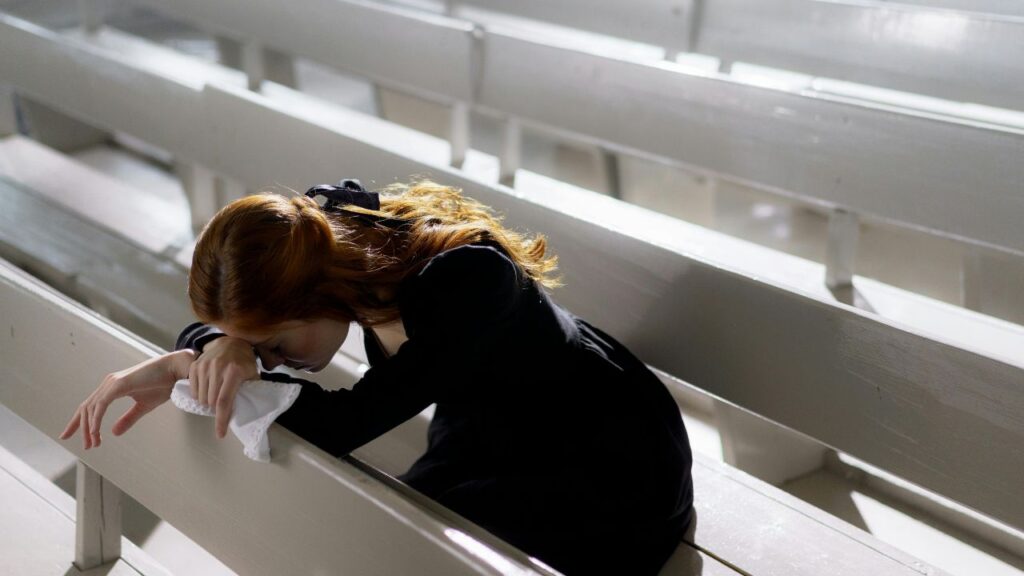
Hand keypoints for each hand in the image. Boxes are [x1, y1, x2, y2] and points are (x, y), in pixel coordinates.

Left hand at [60, 349, 194, 449]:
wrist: (175, 370)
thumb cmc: (163, 385)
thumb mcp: (143, 407)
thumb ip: (128, 419)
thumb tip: (113, 433)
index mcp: (113, 388)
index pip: (89, 406)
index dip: (77, 422)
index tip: (68, 435)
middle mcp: (109, 384)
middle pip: (86, 408)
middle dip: (81, 428)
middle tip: (86, 447)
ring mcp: (112, 383)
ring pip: (91, 408)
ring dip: (89, 428)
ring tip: (92, 444)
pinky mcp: (118, 384)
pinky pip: (101, 405)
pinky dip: (96, 420)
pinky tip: (96, 432)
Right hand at [187, 336, 259, 438]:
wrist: (231, 342)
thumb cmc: (244, 362)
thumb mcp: (253, 375)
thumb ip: (251, 391)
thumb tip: (250, 411)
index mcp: (234, 372)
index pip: (224, 402)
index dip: (221, 420)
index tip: (220, 434)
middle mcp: (218, 368)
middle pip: (211, 402)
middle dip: (216, 409)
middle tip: (223, 406)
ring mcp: (205, 365)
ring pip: (202, 397)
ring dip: (208, 403)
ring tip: (216, 397)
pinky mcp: (196, 365)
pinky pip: (194, 389)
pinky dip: (200, 395)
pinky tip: (208, 390)